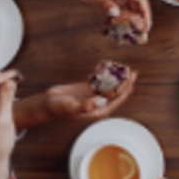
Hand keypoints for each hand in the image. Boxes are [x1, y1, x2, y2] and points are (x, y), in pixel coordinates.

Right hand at [13, 71, 137, 129]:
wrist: (46, 104)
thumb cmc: (58, 109)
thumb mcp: (72, 107)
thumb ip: (86, 106)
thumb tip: (100, 101)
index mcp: (98, 110)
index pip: (116, 100)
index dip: (125, 90)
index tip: (131, 80)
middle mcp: (98, 104)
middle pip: (115, 92)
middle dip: (124, 83)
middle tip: (131, 72)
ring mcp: (93, 96)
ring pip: (109, 86)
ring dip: (116, 78)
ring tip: (123, 68)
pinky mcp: (87, 89)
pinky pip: (99, 81)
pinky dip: (104, 75)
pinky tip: (109, 67)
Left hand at [59, 0, 151, 30]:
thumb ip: (104, 3)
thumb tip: (115, 13)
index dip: (146, 12)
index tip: (147, 24)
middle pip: (137, 6)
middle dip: (140, 20)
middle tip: (140, 33)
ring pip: (128, 11)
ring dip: (130, 22)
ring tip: (130, 34)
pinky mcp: (109, 1)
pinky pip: (119, 13)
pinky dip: (119, 21)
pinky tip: (116, 30)